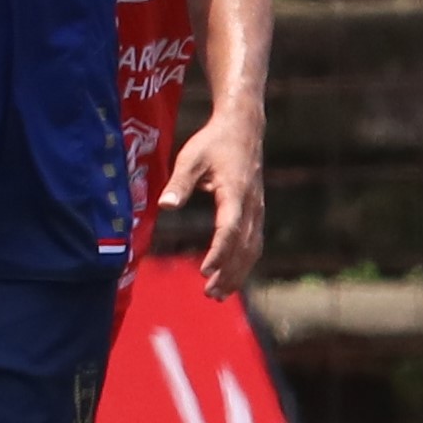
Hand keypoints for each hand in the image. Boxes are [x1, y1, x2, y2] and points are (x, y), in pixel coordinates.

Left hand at [164, 117, 264, 298]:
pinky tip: (231, 277)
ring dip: (237, 273)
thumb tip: (164, 205)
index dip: (218, 253)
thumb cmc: (213, 143)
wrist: (243, 129)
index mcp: (235, 193)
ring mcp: (257, 210)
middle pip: (244, 247)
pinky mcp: (257, 212)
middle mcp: (251, 205)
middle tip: (209, 293)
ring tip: (218, 294)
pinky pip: (254, 243)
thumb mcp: (191, 158)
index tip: (204, 271)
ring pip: (252, 249)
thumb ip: (179, 183)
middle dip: (228, 273)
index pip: (229, 230)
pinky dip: (243, 263)